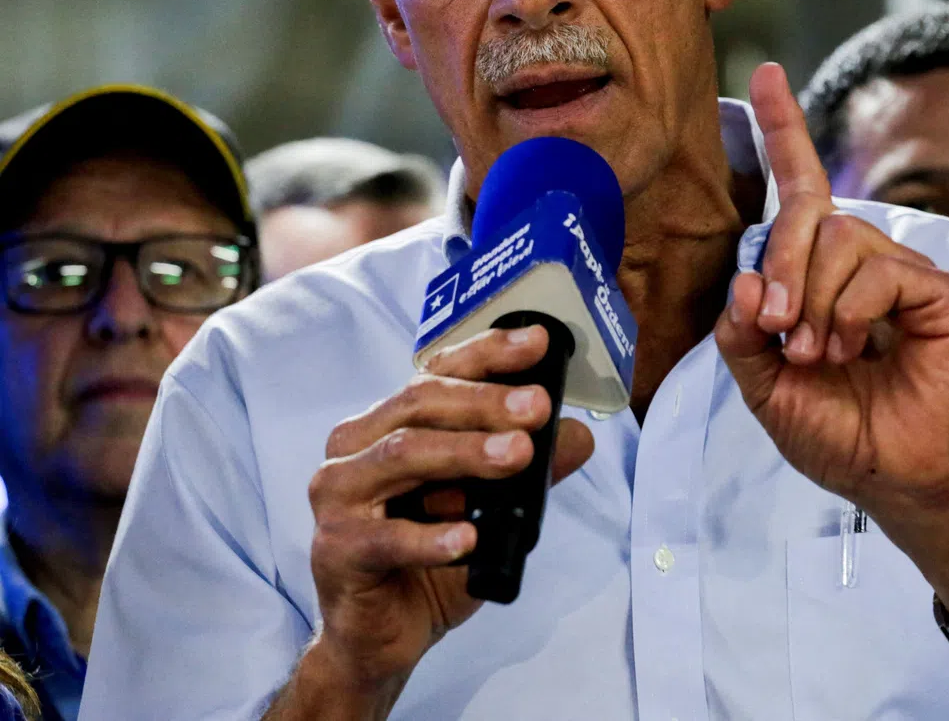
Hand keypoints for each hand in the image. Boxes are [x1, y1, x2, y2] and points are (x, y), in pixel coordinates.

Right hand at [305, 326, 594, 692]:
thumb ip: (527, 472)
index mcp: (387, 424)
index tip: (537, 344)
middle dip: (484, 402)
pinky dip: (431, 537)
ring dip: (465, 452)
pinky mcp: (335, 549)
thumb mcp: (488, 512)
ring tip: (518, 455)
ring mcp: (338, 496)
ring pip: (402, 454)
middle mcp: (354, 447)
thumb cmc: (427, 563)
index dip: (487, 353)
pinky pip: (385, 538)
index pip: (436, 373)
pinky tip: (469, 539)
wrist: (379, 640)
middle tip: (537, 406)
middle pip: (419, 404)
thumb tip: (577, 435)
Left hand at [714, 63, 948, 515]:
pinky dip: (854, 313)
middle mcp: (856, 256)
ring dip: (818, 303)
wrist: (879, 472)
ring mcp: (900, 268)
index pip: (799, 184)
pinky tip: (857, 347)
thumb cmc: (825, 422)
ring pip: (844, 239)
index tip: (764, 74)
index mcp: (813, 267)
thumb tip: (749, 278)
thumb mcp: (759, 379)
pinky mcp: (938, 292)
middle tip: (781, 328)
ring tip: (822, 353)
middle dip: (785, 268)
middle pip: (811, 214)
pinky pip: (883, 272)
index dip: (782, 128)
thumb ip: (742, 330)